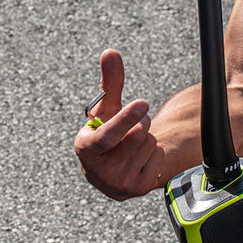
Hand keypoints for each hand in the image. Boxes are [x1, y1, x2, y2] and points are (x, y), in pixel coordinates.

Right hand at [74, 49, 167, 199]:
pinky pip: (158, 158)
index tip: (144, 102)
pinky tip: (140, 157)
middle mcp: (98, 171)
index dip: (125, 118)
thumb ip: (109, 82)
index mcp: (85, 148)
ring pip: (149, 144)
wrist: (114, 167)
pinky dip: (154, 152)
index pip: (108, 135)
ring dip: (147, 137)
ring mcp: (118, 183)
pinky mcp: (136, 189)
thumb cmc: (107, 132)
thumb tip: (111, 53)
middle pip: (138, 135)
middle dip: (140, 122)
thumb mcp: (106, 109)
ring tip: (133, 143)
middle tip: (131, 125)